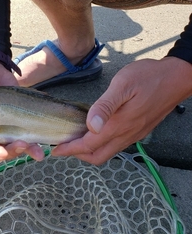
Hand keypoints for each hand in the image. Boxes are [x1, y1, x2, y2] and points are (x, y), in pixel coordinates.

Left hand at [52, 57, 191, 163]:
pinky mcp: (140, 130)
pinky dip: (102, 145)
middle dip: (78, 155)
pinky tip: (96, 133)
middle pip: (98, 156)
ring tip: (75, 140)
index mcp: (119, 125)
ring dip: (90, 151)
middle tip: (63, 147)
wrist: (178, 78)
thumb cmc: (150, 77)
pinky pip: (118, 145)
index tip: (55, 150)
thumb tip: (91, 127)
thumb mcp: (123, 85)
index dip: (70, 149)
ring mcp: (135, 134)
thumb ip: (105, 106)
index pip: (89, 145)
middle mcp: (127, 135)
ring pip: (108, 152)